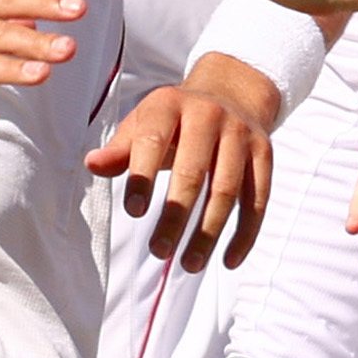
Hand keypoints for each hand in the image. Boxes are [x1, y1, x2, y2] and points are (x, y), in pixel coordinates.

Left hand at [89, 57, 277, 271]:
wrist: (231, 93)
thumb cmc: (174, 120)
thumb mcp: (143, 124)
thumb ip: (120, 148)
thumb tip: (92, 164)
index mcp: (170, 104)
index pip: (152, 141)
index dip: (142, 177)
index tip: (132, 214)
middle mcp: (208, 115)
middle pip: (193, 171)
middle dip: (175, 216)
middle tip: (158, 251)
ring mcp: (241, 134)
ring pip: (227, 190)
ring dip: (208, 232)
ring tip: (189, 265)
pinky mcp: (264, 153)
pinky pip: (258, 199)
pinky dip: (245, 233)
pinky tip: (229, 260)